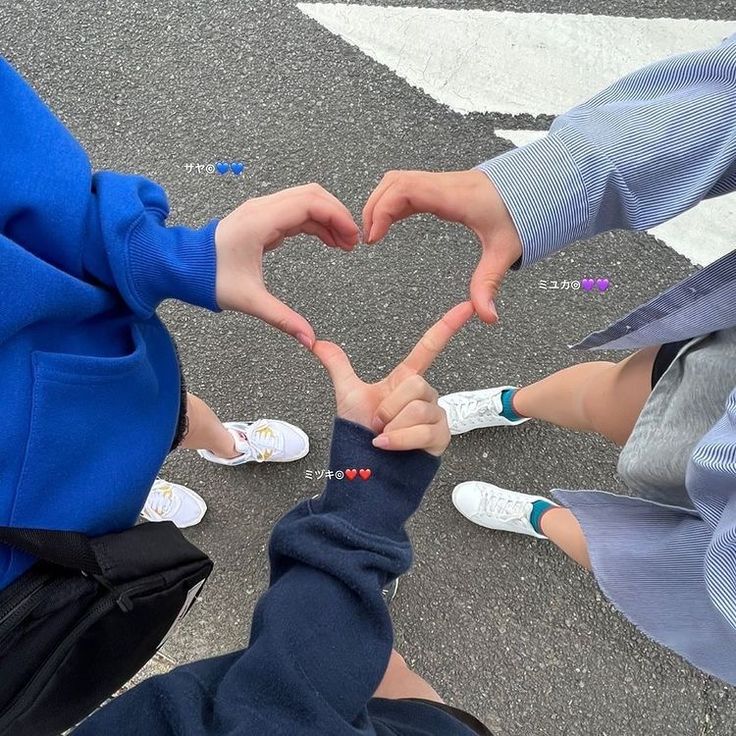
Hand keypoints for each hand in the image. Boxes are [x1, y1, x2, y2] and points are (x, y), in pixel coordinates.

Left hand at [215, 184, 359, 346]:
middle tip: (353, 242)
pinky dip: (315, 222)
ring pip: (305, 200)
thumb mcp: (249, 301)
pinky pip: (296, 211)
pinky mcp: (262, 217)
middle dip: (337, 214)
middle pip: (312, 194)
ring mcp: (261, 210)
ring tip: (344, 245)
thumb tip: (310, 340)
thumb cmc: (209, 278)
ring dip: (328, 218)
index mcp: (259, 222)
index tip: (352, 238)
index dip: (337, 216)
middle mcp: (261, 208)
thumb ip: (282, 318)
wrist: (181, 265)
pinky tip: (327, 240)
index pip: (309, 203)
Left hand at [313, 302, 473, 455]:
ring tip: (384, 437)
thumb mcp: (348, 395)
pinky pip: (422, 431)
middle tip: (378, 423)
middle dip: (388, 407)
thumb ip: (338, 366)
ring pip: (416, 409)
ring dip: (392, 427)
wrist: (364, 468)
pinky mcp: (441, 437)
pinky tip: (387, 446)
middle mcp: (425, 395)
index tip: (468, 305)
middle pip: (415, 383)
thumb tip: (316, 341)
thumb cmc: (360, 434)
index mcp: (407, 379)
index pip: (430, 347)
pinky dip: (399, 440)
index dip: (447, 326)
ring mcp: (436, 416)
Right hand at [362, 170, 521, 323]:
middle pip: (394, 182)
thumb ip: (489, 284)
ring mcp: (443, 183)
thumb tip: (486, 316)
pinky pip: (410, 186)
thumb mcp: (504, 251)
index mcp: (453, 197)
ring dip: (381, 201)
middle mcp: (444, 185)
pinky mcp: (445, 187)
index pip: (404, 190)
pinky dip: (394, 201)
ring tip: (375, 230)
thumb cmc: (525, 213)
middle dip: (374, 207)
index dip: (382, 210)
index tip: (374, 237)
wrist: (542, 187)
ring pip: (398, 180)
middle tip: (369, 238)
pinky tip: (391, 221)